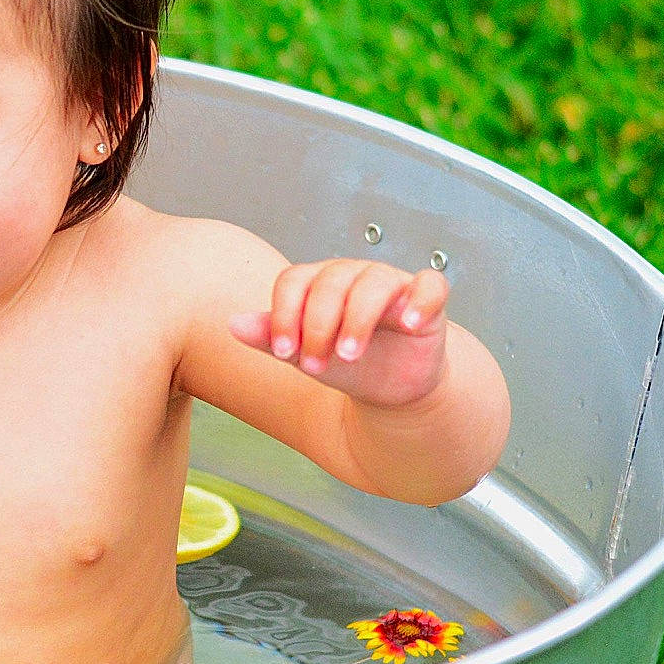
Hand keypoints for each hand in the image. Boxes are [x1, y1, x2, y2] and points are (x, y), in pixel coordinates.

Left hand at [229, 261, 450, 408]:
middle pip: (330, 282)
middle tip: (316, 365)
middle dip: (318, 326)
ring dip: (358, 319)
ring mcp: (392, 283)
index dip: (285, 316)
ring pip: (374, 282)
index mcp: (318, 283)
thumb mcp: (305, 355)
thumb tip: (233, 325)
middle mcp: (353, 275)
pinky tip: (409, 324)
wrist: (389, 387)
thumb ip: (272, 338)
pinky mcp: (427, 299)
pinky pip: (430, 286)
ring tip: (349, 355)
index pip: (294, 281)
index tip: (285, 354)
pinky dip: (421, 301)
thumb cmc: (345, 364)